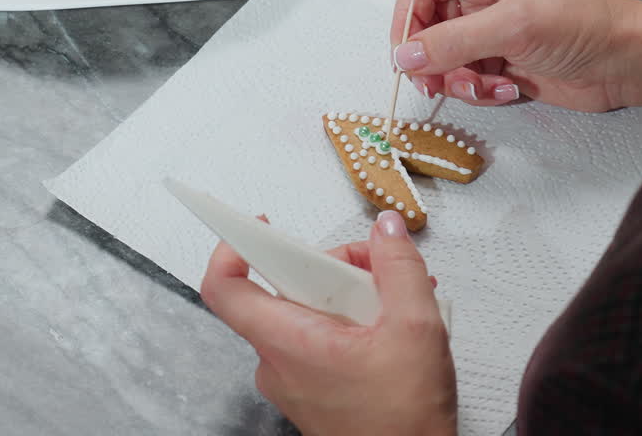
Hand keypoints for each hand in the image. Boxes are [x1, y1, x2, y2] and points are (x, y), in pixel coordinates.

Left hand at [200, 211, 456, 435]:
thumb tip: (388, 231)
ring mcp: (293, 378)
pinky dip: (350, 322)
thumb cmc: (405, 423)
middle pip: (284, 289)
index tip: (258, 225)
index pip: (224, 286)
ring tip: (395, 302)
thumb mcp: (417, 328)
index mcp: (287, 342)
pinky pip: (318, 338)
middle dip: (332, 267)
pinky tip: (390, 326)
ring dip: (349, 295)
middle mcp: (279, 361)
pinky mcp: (311, 389)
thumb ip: (399, 268)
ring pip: (306, 312)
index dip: (232, 246)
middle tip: (374, 267)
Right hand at [390, 0, 641, 110]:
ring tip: (482, 87)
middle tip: (434, 82)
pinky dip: (477, 90)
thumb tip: (404, 55)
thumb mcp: (514, 26)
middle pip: (426, 23)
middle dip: (430, 57)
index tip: (403, 53)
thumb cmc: (587, 25)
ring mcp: (489, 26)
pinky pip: (464, 76)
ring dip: (455, 78)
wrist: (629, 64)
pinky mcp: (498, 57)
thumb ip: (453, 41)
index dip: (407, 18)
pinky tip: (507, 90)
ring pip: (441, 56)